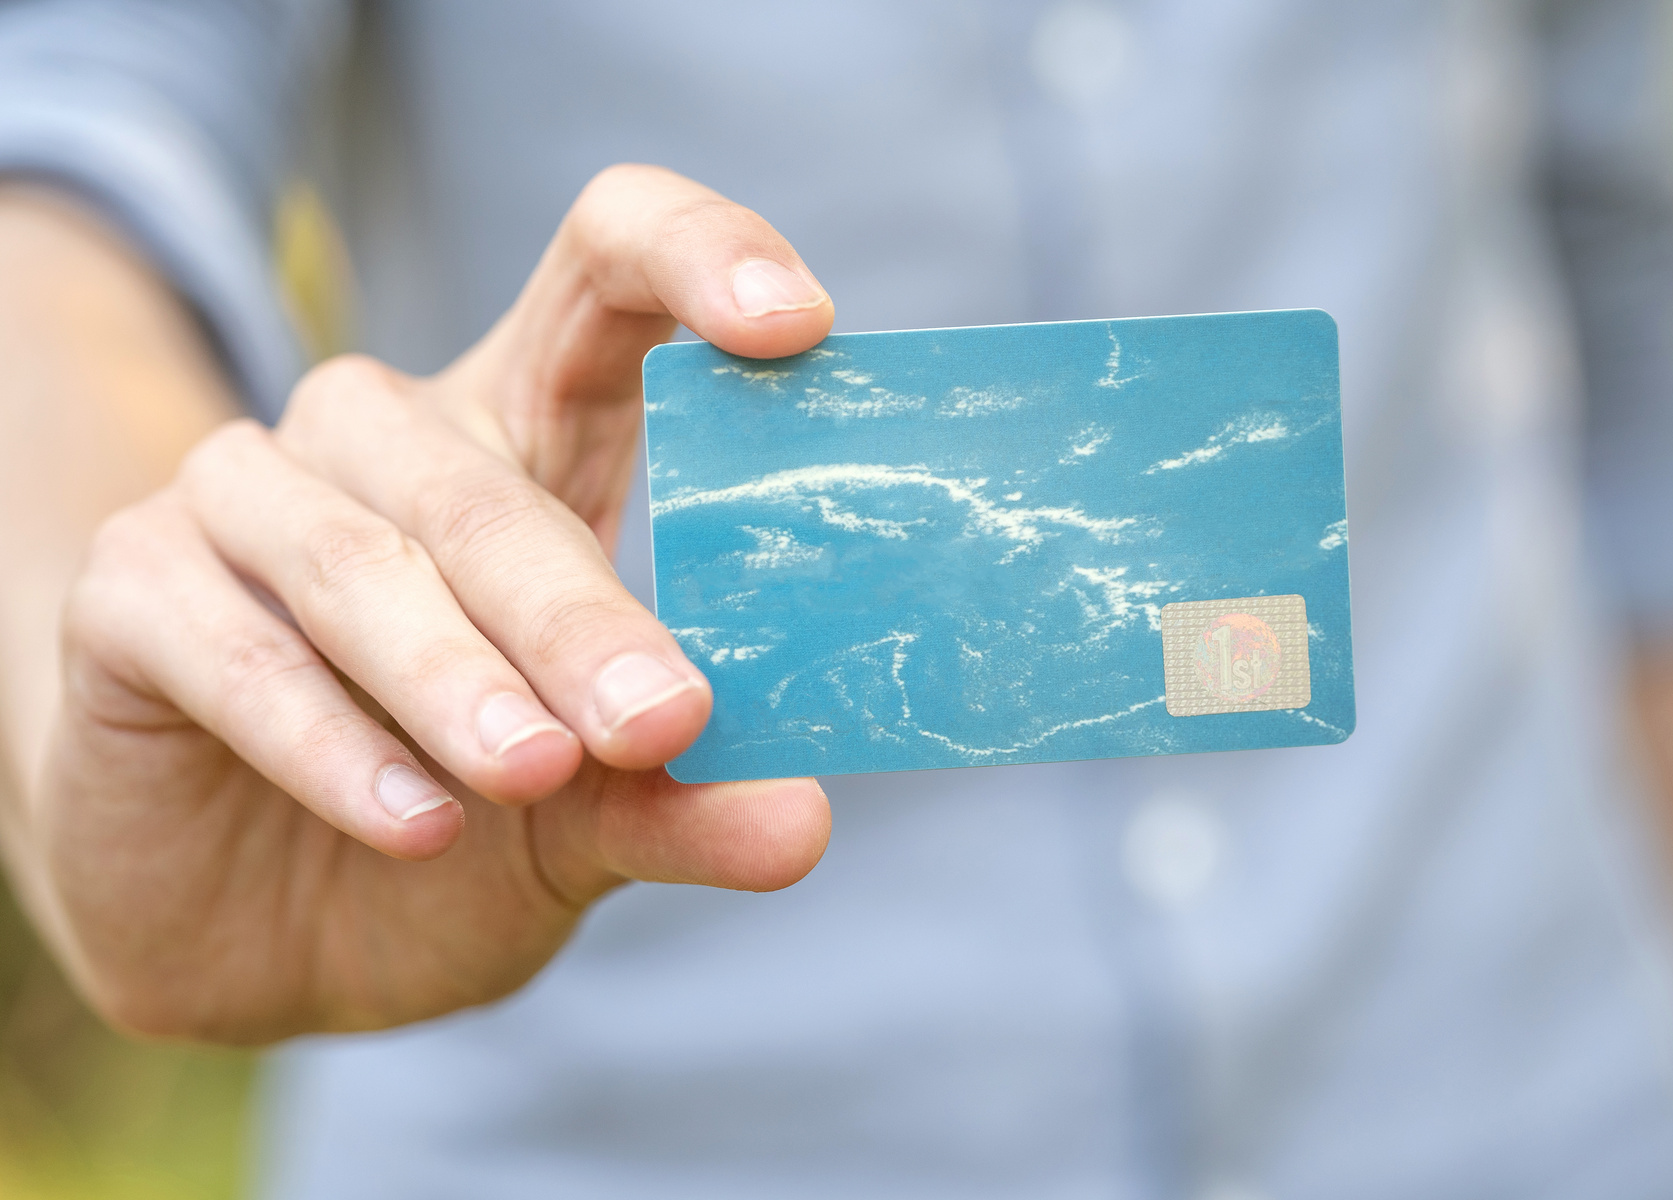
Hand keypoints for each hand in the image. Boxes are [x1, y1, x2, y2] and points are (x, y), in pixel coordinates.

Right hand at [36, 165, 834, 1042]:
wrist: (258, 927)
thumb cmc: (456, 827)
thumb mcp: (585, 823)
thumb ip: (679, 806)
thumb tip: (800, 827)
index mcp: (525, 440)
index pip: (604, 272)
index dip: (693, 255)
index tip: (797, 323)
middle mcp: (386, 441)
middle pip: (482, 482)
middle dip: (577, 613)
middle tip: (662, 719)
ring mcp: (247, 499)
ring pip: (358, 556)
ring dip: (453, 672)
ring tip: (533, 773)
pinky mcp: (134, 588)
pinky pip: (231, 646)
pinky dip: (326, 742)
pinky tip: (413, 824)